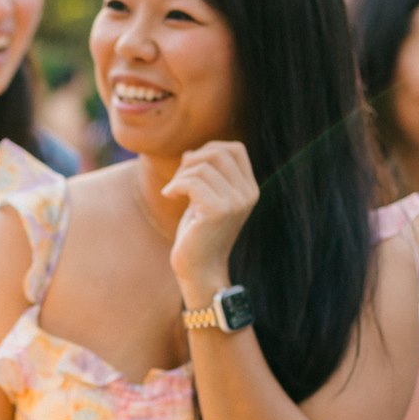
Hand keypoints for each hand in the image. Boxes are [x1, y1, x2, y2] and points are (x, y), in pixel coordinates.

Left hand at [163, 141, 258, 300]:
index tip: (192, 168)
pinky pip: (192, 182)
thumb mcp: (204, 198)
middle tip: (179, 180)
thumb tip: (190, 153)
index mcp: (249, 189)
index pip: (235, 149)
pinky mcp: (218, 211)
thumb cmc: (199, 234)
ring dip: (181, 175)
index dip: (210, 149)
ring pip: (202, 167)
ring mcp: (235, 202)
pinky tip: (169, 196)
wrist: (200, 270)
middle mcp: (247, 194)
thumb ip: (204, 175)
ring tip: (174, 191)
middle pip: (218, 152)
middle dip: (193, 160)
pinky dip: (175, 185)